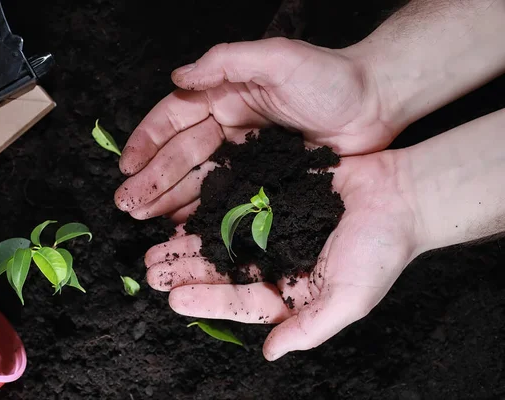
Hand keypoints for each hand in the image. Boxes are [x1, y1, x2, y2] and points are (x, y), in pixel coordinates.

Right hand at [114, 37, 392, 219]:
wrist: (375, 105)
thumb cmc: (330, 78)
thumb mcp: (278, 58)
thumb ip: (226, 61)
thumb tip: (177, 77)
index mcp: (226, 96)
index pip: (176, 117)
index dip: (148, 140)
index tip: (126, 165)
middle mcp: (230, 125)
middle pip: (181, 154)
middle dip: (152, 179)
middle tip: (127, 204)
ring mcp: (246, 154)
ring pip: (198, 178)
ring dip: (169, 198)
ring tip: (143, 218)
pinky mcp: (264, 178)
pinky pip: (226, 196)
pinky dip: (202, 209)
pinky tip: (182, 224)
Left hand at [143, 150, 420, 359]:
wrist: (402, 195)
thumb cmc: (382, 250)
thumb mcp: (349, 298)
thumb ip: (309, 327)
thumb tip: (269, 354)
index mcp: (293, 289)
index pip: (242, 299)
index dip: (208, 300)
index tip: (174, 299)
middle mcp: (278, 259)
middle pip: (224, 268)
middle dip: (188, 272)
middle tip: (150, 273)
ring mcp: (274, 226)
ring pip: (223, 236)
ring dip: (190, 242)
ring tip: (158, 248)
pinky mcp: (274, 196)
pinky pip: (235, 202)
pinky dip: (210, 206)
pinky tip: (185, 210)